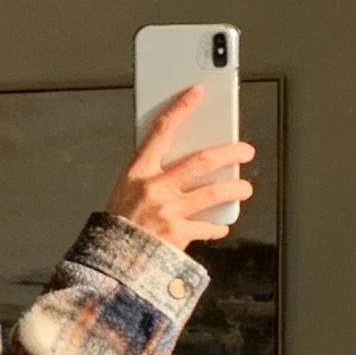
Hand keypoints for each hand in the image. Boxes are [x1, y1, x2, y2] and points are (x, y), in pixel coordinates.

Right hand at [106, 84, 254, 249]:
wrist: (110, 262)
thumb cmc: (119, 225)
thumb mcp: (126, 190)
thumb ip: (152, 174)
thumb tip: (184, 161)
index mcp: (138, 172)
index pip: (162, 130)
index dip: (181, 108)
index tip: (197, 92)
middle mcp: (154, 188)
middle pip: (201, 161)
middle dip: (230, 152)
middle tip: (245, 150)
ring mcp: (167, 212)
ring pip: (212, 193)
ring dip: (234, 189)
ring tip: (244, 188)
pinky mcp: (177, 235)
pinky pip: (206, 227)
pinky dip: (216, 227)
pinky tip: (221, 225)